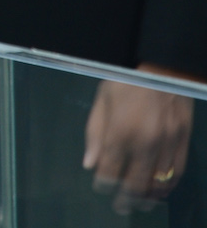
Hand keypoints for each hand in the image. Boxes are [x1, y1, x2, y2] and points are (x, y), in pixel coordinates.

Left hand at [84, 71, 193, 212]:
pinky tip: (161, 189)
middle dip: (126, 199)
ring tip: (140, 204)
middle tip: (120, 207)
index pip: (111, 170)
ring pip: (159, 181)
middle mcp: (146, 142)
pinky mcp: (184, 140)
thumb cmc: (125, 80)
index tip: (101, 188)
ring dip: (149, 196)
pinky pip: (177, 171)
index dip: (104, 184)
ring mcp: (168, 143)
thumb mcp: (102, 101)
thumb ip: (95, 134)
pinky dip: (168, 184)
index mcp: (121, 132)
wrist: (161, 67)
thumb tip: (90, 163)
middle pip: (136, 183)